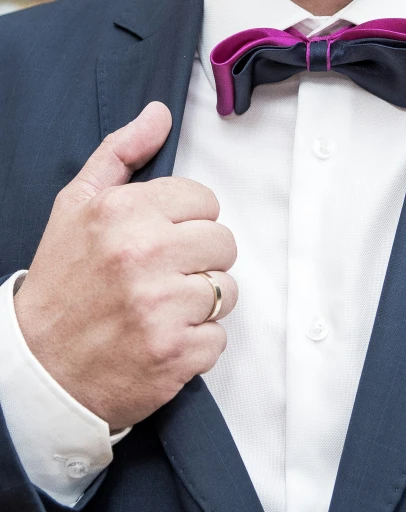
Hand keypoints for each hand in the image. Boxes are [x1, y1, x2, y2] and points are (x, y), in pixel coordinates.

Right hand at [12, 102, 238, 430]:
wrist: (41, 366)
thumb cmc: (62, 282)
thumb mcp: (76, 207)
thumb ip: (120, 154)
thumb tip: (159, 115)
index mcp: (123, 213)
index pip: (205, 200)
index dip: (187, 221)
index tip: (164, 238)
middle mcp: (145, 255)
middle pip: (224, 242)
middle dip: (199, 259)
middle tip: (164, 274)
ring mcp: (163, 308)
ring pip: (228, 290)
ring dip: (201, 302)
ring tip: (161, 308)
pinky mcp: (177, 352)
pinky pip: (219, 335)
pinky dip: (197, 341)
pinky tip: (163, 337)